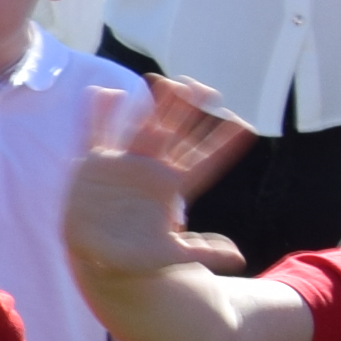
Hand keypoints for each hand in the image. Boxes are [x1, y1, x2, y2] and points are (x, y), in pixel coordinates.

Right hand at [63, 77, 255, 280]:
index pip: (203, 164)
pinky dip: (98, 114)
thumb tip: (238, 259)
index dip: (223, 147)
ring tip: (163, 80)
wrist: (97, 256)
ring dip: (151, 105)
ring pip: (140, 126)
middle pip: (175, 135)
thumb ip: (199, 253)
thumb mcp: (168, 256)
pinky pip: (95, 133)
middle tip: (206, 89)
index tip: (245, 129)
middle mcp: (150, 170)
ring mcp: (123, 164)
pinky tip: (104, 92)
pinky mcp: (95, 165)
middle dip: (190, 112)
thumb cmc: (136, 258)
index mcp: (171, 190)